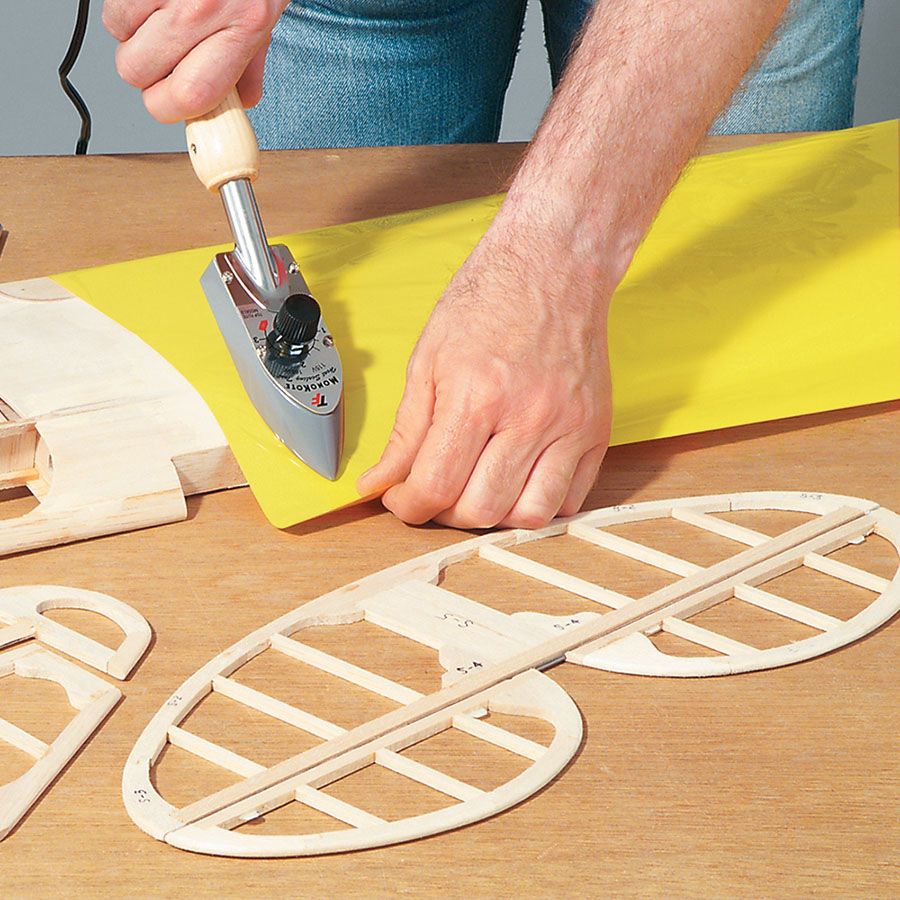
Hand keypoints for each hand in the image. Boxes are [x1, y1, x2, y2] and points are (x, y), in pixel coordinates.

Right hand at [103, 0, 287, 121]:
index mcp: (242, 30)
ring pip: (120, 37)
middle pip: (137, 71)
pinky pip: (114, 7)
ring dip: (133, 36)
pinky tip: (152, 0)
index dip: (167, 108)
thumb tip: (237, 105)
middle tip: (164, 57)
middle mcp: (203, 7)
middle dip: (145, 73)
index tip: (167, 102)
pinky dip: (126, 8)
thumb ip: (249, 68)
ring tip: (161, 20)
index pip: (190, 96)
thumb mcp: (265, 22)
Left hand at [357, 216, 612, 529]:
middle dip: (444, 514)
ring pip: (530, 516)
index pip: (436, 486)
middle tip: (435, 492)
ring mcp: (568, 427)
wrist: (554, 266)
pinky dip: (538, 506)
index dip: (409, 506)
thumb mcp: (428, 359)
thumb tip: (378, 483)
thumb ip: (406, 431)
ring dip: (494, 518)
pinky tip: (515, 483)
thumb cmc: (488, 302)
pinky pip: (571, 500)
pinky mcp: (596, 432)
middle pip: (480, 509)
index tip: (401, 499)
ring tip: (476, 491)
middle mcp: (527, 417)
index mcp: (476, 396)